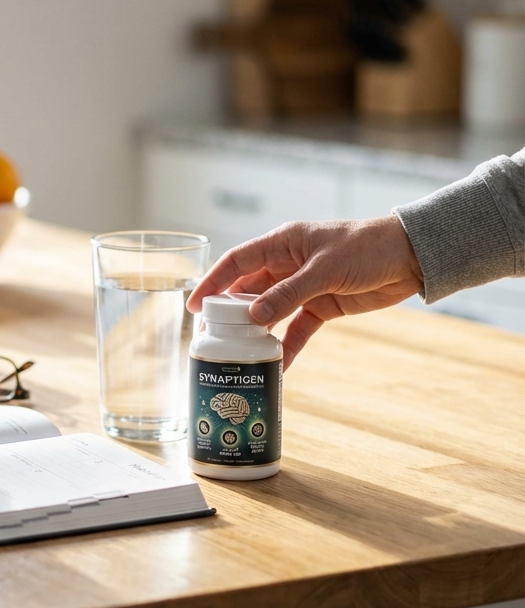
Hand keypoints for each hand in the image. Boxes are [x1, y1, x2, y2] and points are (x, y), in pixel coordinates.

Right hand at [186, 216, 423, 368]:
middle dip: (230, 313)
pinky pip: (297, 328)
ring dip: (256, 331)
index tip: (195, 304)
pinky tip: (277, 364)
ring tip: (238, 353)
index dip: (213, 282)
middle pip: (248, 290)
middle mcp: (288, 264)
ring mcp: (304, 286)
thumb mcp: (325, 270)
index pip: (237, 262)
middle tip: (212, 337)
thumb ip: (288, 293)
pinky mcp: (322, 305)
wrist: (411, 257)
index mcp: (282, 243)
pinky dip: (287, 345)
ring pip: (270, 311)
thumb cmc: (367, 247)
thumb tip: (253, 316)